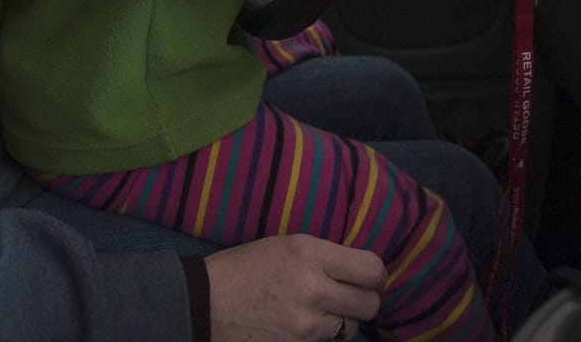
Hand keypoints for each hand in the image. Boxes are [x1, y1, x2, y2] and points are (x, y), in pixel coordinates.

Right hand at [205, 234, 382, 341]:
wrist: (204, 304)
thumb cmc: (242, 269)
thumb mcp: (284, 246)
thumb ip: (322, 256)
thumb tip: (358, 269)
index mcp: (309, 253)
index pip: (371, 269)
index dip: (376, 275)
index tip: (370, 278)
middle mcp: (313, 288)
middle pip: (370, 303)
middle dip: (365, 300)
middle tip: (351, 296)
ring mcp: (307, 325)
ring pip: (352, 328)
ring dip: (342, 321)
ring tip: (320, 311)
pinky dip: (322, 337)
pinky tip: (304, 325)